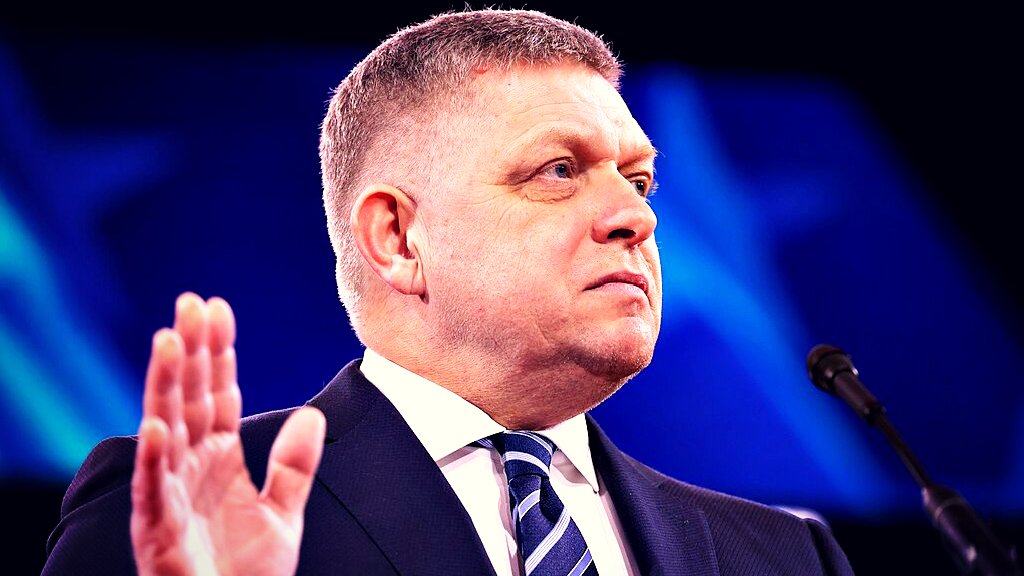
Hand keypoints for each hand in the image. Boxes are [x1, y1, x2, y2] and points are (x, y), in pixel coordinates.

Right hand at [130, 292, 325, 575]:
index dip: (218, 353)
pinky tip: (157, 426)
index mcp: (218, 460)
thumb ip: (294, 464)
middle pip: (187, 398)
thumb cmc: (247, 575)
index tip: (219, 309)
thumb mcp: (283, 512)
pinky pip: (153, 490)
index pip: (217, 394)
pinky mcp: (158, 531)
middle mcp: (190, 468)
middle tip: (190, 303)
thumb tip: (310, 414)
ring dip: (164, 387)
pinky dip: (154, 459)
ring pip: (164, 430)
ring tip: (169, 342)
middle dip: (189, 351)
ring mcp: (171, 496)